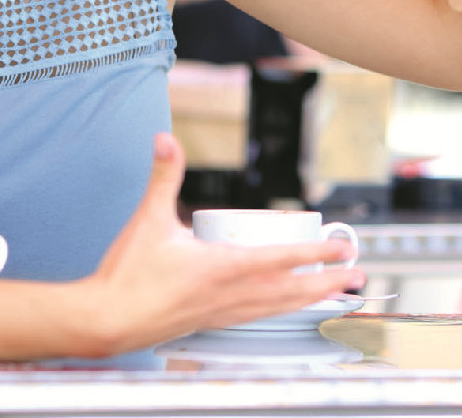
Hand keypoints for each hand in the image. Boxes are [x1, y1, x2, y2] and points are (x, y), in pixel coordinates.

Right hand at [80, 134, 363, 353]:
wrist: (105, 320)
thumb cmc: (127, 276)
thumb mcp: (147, 220)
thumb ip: (162, 177)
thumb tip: (166, 139)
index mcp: (221, 268)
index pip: (281, 259)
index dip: (316, 253)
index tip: (343, 249)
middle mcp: (229, 295)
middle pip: (292, 289)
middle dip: (328, 281)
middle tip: (357, 275)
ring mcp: (221, 312)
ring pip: (279, 306)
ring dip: (311, 298)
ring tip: (336, 294)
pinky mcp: (210, 322)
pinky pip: (258, 316)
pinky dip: (281, 309)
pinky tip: (285, 307)